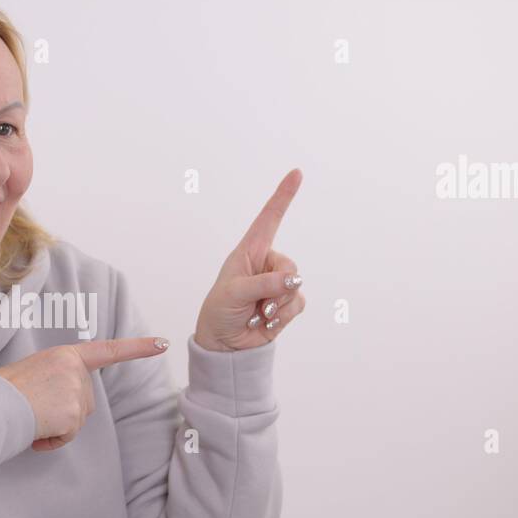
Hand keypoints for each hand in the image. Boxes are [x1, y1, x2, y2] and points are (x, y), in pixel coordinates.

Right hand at [0, 337, 168, 450]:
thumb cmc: (3, 392)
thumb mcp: (35, 372)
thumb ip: (58, 379)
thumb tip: (70, 408)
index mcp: (65, 355)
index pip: (108, 350)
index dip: (138, 348)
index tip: (163, 344)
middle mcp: (75, 370)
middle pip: (86, 401)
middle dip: (65, 412)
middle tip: (35, 407)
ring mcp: (76, 391)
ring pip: (78, 420)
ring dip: (56, 426)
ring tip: (31, 416)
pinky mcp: (73, 414)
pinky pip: (68, 436)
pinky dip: (52, 441)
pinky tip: (35, 432)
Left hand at [193, 168, 305, 351]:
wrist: (224, 343)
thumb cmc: (220, 310)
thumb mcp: (234, 293)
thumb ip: (264, 283)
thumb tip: (296, 279)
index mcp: (249, 251)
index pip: (269, 218)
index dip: (283, 195)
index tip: (296, 173)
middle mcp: (266, 264)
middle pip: (290, 265)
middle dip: (277, 287)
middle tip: (258, 303)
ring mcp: (278, 283)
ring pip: (296, 287)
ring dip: (276, 306)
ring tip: (256, 313)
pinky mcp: (286, 304)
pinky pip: (298, 304)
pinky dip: (282, 317)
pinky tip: (264, 322)